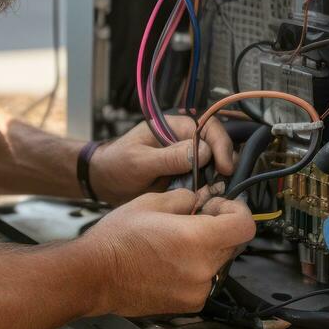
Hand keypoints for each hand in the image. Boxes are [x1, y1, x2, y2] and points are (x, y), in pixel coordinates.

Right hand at [84, 187, 254, 316]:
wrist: (95, 275)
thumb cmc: (116, 240)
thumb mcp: (151, 202)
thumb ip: (184, 199)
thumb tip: (200, 200)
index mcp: (197, 238)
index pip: (244, 226)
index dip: (237, 211)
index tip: (222, 206)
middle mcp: (203, 268)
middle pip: (233, 243)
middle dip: (219, 227)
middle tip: (196, 218)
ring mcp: (197, 290)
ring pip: (219, 262)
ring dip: (207, 248)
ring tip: (176, 240)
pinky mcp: (189, 304)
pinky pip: (205, 280)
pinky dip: (196, 267)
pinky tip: (170, 259)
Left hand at [89, 114, 234, 204]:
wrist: (104, 183)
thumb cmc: (116, 164)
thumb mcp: (139, 161)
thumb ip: (169, 157)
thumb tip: (203, 151)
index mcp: (173, 127)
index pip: (208, 128)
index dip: (220, 145)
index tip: (224, 166)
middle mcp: (183, 142)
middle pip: (216, 148)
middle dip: (224, 166)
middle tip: (223, 185)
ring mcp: (186, 161)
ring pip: (213, 168)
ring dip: (217, 181)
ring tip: (214, 196)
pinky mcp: (185, 179)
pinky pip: (204, 183)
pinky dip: (207, 192)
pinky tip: (205, 201)